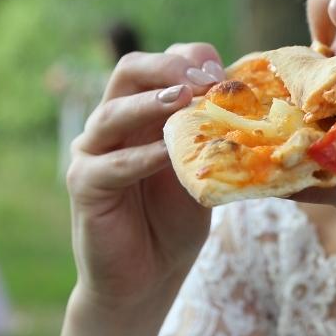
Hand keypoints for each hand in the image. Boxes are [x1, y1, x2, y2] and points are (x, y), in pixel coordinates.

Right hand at [65, 43, 223, 314]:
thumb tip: (251, 99)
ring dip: (151, 103)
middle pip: (129, 70)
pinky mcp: (84, 186)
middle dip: (167, 68)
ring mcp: (93, 152)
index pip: (161, 64)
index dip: (190, 61)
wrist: (150, 274)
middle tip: (203, 81)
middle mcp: (114, 123)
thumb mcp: (204, 166)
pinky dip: (141, 156)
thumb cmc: (178, 216)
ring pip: (112, 112)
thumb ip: (215, 133)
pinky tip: (167, 154)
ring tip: (185, 99)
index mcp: (144, 111)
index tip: (224, 76)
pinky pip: (109, 164)